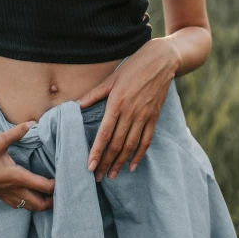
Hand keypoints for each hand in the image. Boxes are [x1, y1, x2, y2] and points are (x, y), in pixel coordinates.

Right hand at [0, 121, 55, 211]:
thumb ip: (16, 132)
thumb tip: (32, 123)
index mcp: (17, 177)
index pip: (43, 186)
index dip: (56, 186)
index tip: (64, 179)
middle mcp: (14, 190)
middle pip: (39, 204)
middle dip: (52, 202)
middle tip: (62, 193)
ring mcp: (6, 195)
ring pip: (29, 207)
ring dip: (41, 204)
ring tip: (50, 197)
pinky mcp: (0, 196)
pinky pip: (18, 205)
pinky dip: (28, 203)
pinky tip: (30, 196)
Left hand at [75, 40, 181, 181]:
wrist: (162, 60)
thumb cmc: (134, 66)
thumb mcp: (112, 77)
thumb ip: (94, 94)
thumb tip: (75, 105)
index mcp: (117, 102)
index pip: (104, 133)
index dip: (96, 152)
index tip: (89, 166)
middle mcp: (131, 112)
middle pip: (116, 144)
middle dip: (106, 162)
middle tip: (96, 177)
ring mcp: (144, 116)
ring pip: (131, 146)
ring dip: (120, 163)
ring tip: (111, 175)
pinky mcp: (154, 117)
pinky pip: (146, 140)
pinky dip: (139, 155)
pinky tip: (132, 166)